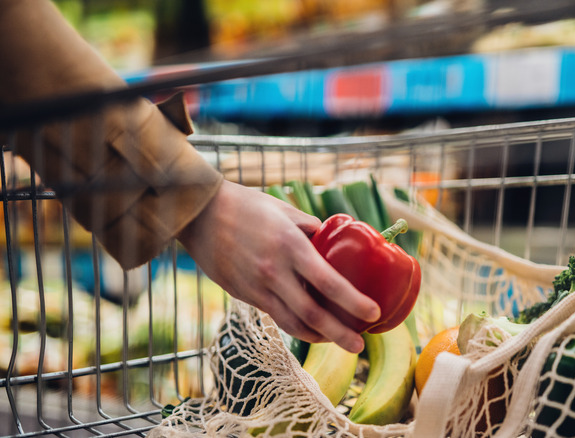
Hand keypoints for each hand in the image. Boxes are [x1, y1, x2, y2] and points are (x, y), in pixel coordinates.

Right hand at [177, 180, 380, 352]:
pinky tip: (311, 329)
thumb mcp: (285, 210)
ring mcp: (257, 287)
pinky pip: (275, 316)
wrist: (200, 214)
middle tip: (359, 346)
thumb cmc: (247, 205)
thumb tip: (333, 242)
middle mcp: (274, 272)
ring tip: (338, 341)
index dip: (353, 301)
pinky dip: (297, 326)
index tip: (373, 312)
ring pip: (292, 323)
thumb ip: (311, 229)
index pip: (328, 282)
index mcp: (290, 246)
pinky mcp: (244, 295)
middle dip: (340, 334)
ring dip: (319, 337)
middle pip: (312, 314)